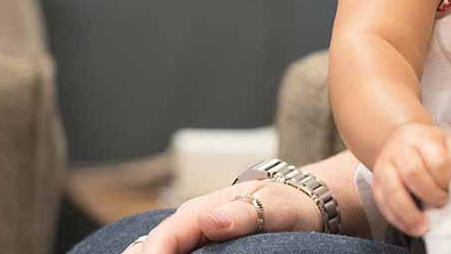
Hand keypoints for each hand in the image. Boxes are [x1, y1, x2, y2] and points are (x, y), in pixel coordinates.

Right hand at [131, 179, 321, 252]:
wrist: (299, 203)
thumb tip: (209, 221)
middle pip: (151, 248)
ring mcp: (194, 241)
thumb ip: (244, 213)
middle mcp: (190, 226)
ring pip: (162, 252)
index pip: (166, 237)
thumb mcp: (274, 205)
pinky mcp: (202, 251)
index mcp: (202, 211)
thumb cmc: (287, 202)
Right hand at [372, 122, 450, 236]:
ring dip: (409, 213)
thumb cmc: (430, 147)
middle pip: (413, 173)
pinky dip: (397, 219)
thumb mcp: (450, 145)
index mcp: (424, 137)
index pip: (436, 161)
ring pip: (393, 190)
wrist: (402, 139)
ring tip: (424, 227)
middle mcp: (401, 149)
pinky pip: (382, 204)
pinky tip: (410, 227)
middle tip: (441, 203)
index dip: (445, 181)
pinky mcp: (376, 182)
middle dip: (430, 195)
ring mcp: (385, 165)